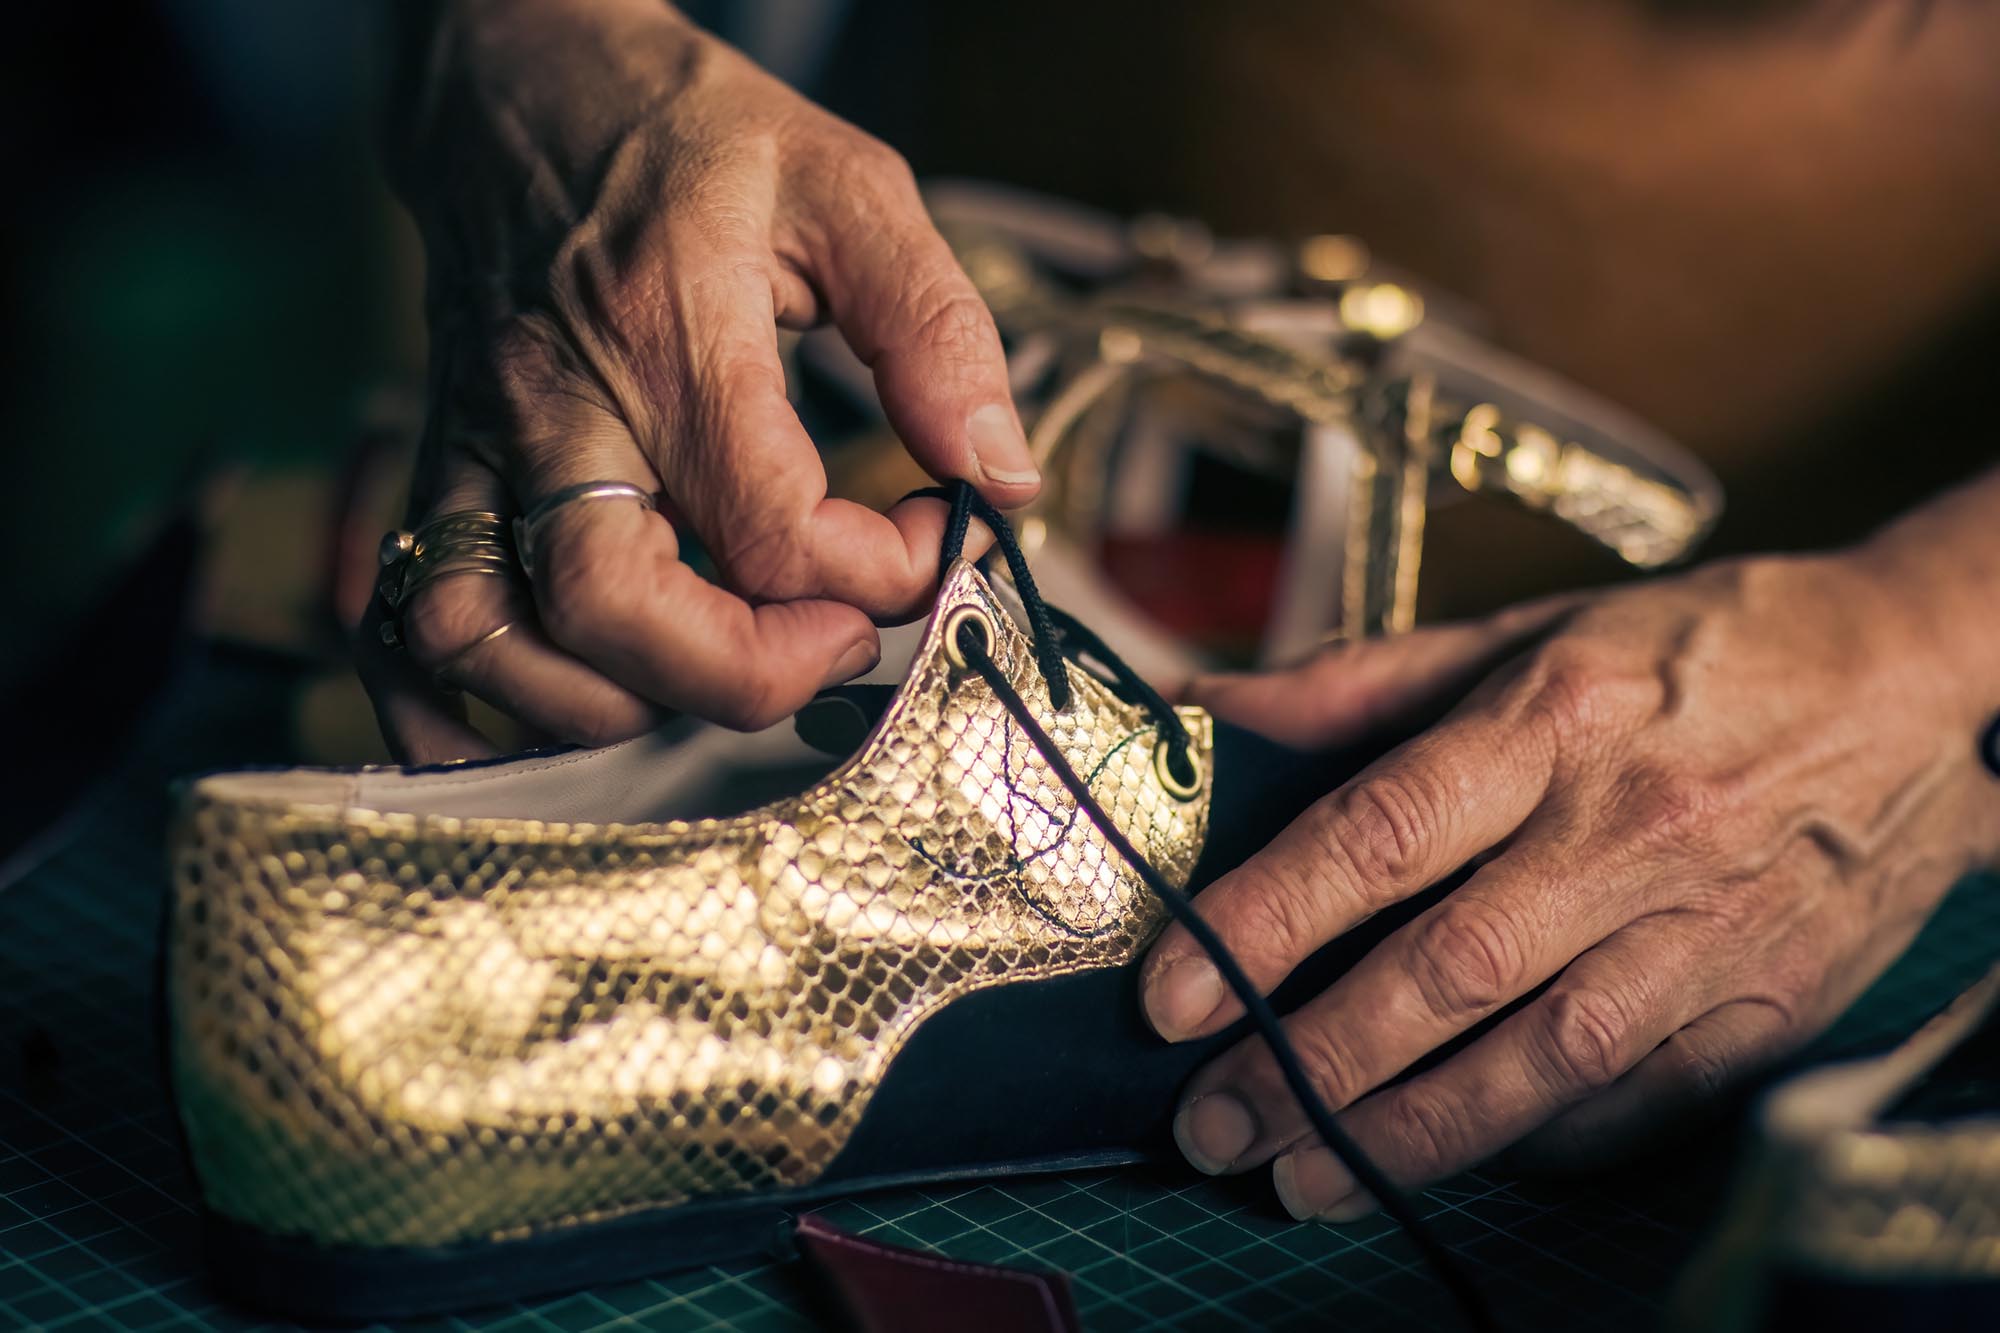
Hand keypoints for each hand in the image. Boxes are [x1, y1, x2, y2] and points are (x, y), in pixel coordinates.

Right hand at [360, 0, 1032, 760]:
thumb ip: (934, 332)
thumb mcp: (849, 189)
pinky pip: (396, 624)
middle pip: (613, 608)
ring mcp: (473, 446)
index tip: (922, 543)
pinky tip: (557, 713)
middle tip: (829, 644)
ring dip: (611, 702)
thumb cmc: (687, 134)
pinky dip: (457, 707)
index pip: (769, 526)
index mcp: (668, 329)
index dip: (876, 575)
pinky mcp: (431, 470)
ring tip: (709, 668)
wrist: (520, 81)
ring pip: (485, 637)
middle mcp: (554, 405)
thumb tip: (997, 472)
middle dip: (745, 673)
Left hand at [1143, 546, 1999, 1219]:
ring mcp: (1710, 922)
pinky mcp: (1774, 997)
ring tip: (1303, 1175)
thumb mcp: (1530, 630)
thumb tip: (1213, 714)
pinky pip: (1641, 1097)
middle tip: (1211, 1122)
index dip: (1265, 921)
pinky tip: (1452, 1156)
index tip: (1173, 995)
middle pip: (1447, 967)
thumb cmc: (1697, 648)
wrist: (1912, 675)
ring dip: (1409, 1131)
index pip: (1382, 830)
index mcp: (1553, 717)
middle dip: (1311, 1062)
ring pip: (1541, 1055)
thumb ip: (1363, 678)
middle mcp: (1629, 826)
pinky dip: (1538, 1138)